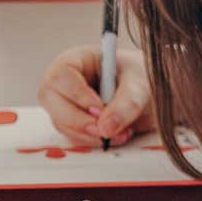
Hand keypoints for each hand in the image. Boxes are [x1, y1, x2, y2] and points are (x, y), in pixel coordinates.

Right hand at [38, 43, 153, 145]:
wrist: (150, 93)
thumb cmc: (142, 77)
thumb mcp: (140, 85)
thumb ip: (126, 104)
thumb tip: (105, 128)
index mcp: (78, 59)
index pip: (61, 75)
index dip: (77, 95)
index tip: (100, 108)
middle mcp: (66, 80)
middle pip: (51, 100)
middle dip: (78, 120)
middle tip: (105, 130)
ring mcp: (66, 102)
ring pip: (61, 122)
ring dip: (89, 134)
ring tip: (122, 133)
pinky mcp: (73, 122)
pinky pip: (73, 136)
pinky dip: (93, 140)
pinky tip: (115, 135)